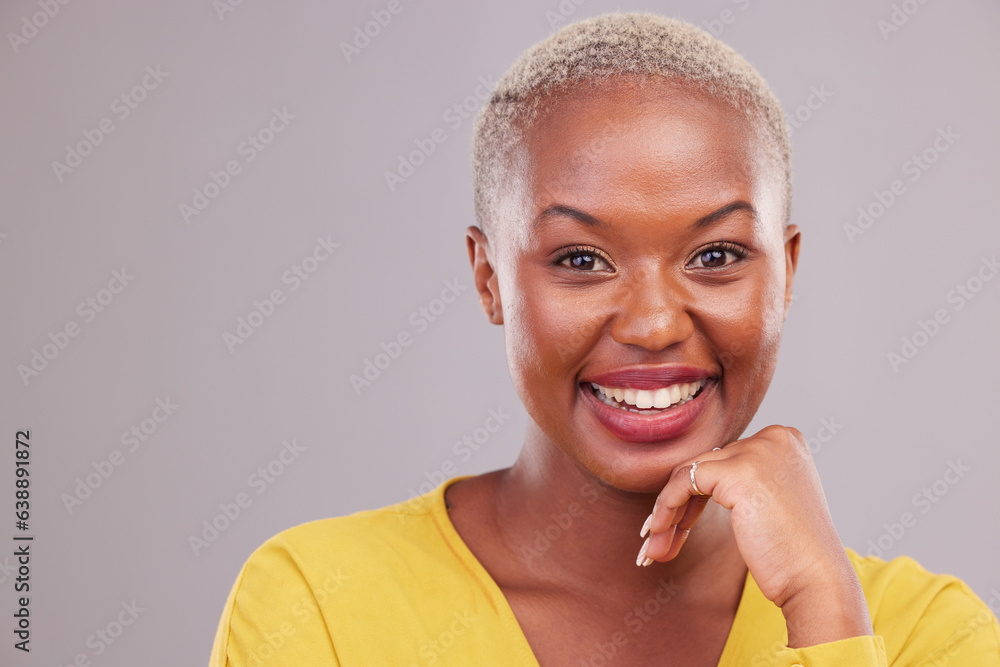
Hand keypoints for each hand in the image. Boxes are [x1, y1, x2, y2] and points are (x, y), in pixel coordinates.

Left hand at [637, 425, 872, 647]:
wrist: (816, 581)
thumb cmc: (793, 553)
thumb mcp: (768, 501)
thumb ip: (739, 480)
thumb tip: (688, 477)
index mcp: (785, 440)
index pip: (723, 459)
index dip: (695, 495)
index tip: (676, 526)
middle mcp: (773, 438)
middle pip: (705, 465)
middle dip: (678, 507)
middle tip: (659, 541)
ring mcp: (757, 451)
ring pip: (689, 473)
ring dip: (667, 513)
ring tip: (654, 549)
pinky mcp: (739, 472)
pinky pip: (684, 482)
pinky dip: (666, 508)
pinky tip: (659, 534)